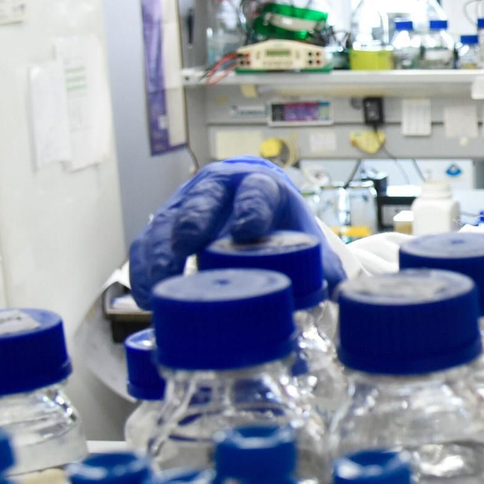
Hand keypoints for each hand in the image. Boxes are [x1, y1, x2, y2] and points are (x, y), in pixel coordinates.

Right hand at [128, 158, 344, 307]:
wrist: (246, 200)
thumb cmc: (276, 221)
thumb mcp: (300, 233)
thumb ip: (320, 263)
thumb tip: (340, 291)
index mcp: (259, 186)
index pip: (256, 193)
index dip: (251, 209)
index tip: (247, 231)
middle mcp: (218, 188)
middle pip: (202, 202)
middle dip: (192, 224)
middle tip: (186, 250)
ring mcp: (186, 203)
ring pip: (166, 224)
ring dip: (158, 255)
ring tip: (155, 289)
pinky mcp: (163, 223)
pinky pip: (147, 242)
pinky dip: (144, 268)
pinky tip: (145, 297)